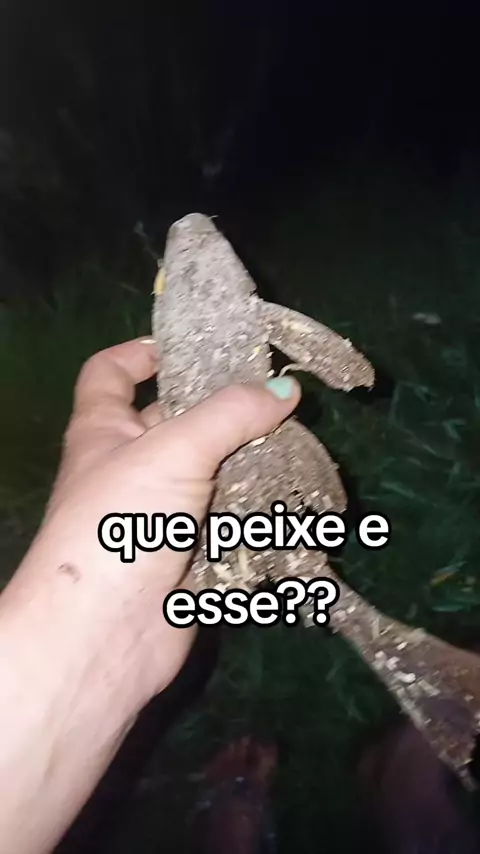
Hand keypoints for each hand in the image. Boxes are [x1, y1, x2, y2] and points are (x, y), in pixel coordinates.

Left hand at [0, 336, 299, 853]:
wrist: (104, 635)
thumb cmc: (119, 522)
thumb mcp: (172, 451)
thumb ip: (230, 415)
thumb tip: (286, 389)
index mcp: (104, 430)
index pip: (110, 372)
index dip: (141, 350)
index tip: (192, 344)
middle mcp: (128, 467)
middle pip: (176, 421)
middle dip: (222, 409)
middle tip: (277, 395)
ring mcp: (158, 513)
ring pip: (210, 473)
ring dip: (248, 461)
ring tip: (299, 442)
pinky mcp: (187, 553)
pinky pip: (226, 520)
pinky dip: (255, 509)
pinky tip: (295, 495)